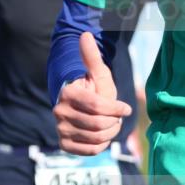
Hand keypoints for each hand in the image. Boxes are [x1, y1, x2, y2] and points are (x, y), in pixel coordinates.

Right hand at [54, 32, 132, 154]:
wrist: (83, 108)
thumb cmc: (93, 89)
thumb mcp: (98, 73)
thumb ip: (92, 57)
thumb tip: (85, 34)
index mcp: (68, 93)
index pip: (98, 106)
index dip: (116, 108)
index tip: (125, 108)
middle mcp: (59, 112)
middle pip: (98, 123)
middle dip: (114, 121)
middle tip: (116, 117)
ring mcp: (60, 129)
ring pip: (96, 138)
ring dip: (110, 132)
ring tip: (111, 124)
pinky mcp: (64, 144)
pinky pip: (91, 150)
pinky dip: (102, 144)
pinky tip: (103, 135)